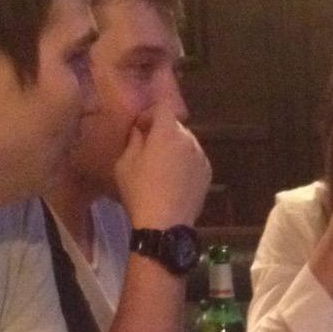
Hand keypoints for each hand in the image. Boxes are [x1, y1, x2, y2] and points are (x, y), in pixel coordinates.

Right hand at [114, 113, 212, 230]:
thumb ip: (133, 141)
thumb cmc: (140, 191)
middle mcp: (189, 139)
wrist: (165, 224)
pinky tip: (175, 179)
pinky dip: (185, 162)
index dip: (150, 114)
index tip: (140, 128)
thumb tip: (140, 132)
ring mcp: (201, 157)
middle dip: (162, 131)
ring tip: (163, 166)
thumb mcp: (125, 164)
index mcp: (167, 132)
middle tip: (149, 148)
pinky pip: (195, 159)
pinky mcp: (207, 173)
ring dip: (175, 147)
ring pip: (187, 142)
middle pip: (175, 125)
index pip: (162, 106)